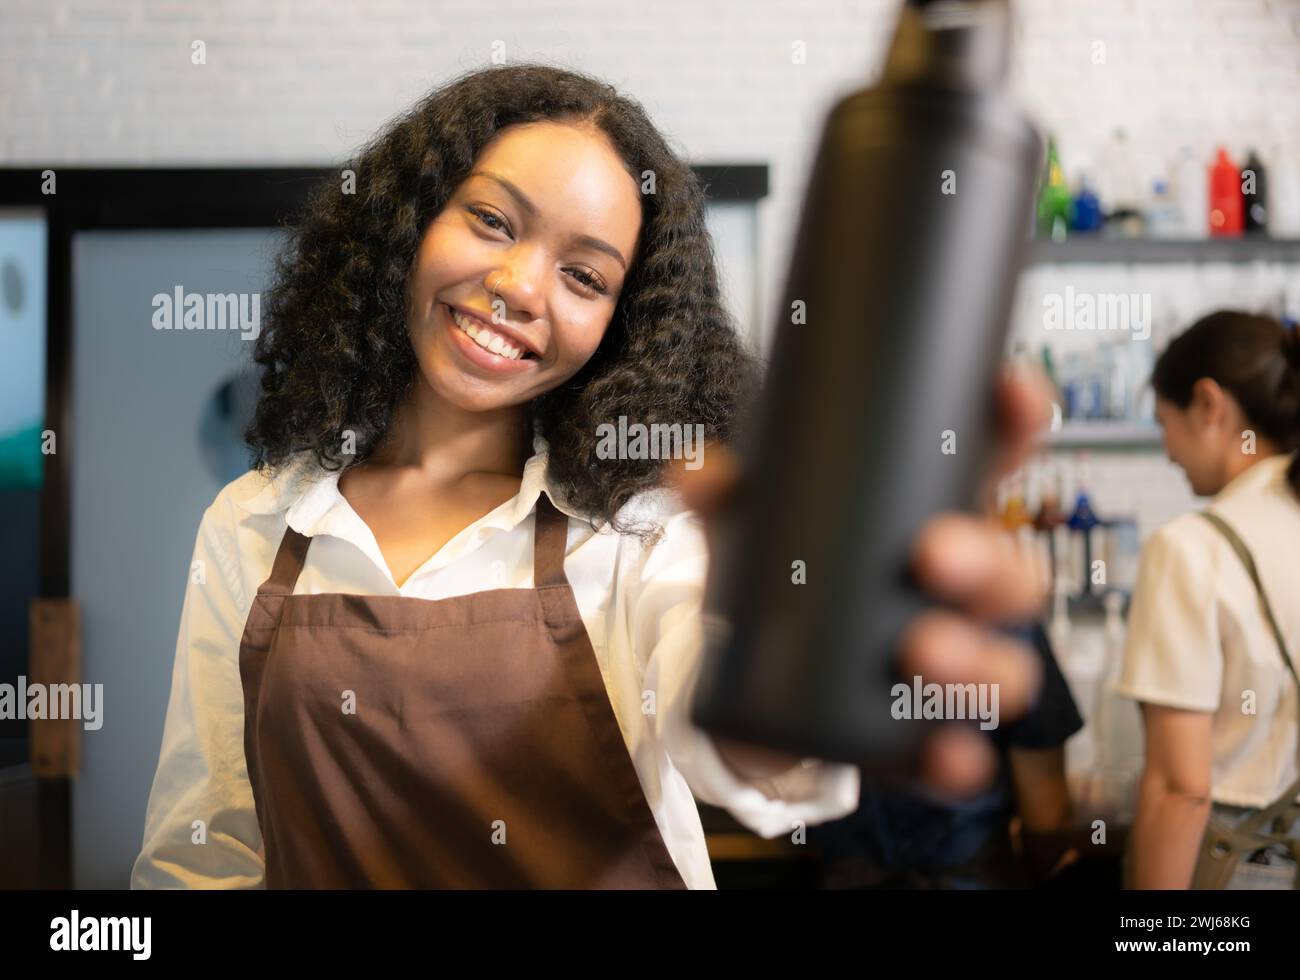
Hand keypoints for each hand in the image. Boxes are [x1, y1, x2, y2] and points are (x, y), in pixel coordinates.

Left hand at [668, 363, 1054, 797]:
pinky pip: (959, 748)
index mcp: (924, 519)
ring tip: (922, 653)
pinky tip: (945, 753)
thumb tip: (699, 471)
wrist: (749, 685)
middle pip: (1009, 568)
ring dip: (976, 658)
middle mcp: (955, 591)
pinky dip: (955, 756)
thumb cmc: (775, 581)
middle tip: (933, 555)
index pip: (990, 461)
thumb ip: (722, 494)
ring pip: (1003, 660)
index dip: (1013, 423)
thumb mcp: (744, 528)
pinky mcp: (921, 734)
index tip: (1009, 395)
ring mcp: (949, 664)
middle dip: (984, 560)